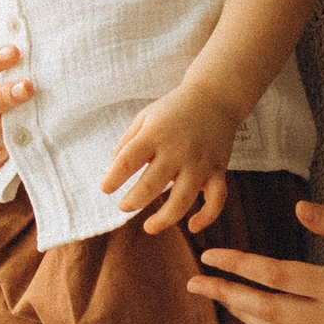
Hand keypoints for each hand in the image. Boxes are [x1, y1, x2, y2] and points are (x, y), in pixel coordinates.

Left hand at [103, 80, 240, 235]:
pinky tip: (192, 226)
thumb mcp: (145, 117)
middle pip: (151, 184)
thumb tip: (110, 171)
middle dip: (134, 201)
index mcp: (155, 134)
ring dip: (163, 218)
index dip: (114, 177)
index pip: (129, 159)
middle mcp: (178, 150)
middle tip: (124, 207)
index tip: (105, 189)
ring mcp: (200, 163)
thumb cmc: (174, 109)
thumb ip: (128, 143)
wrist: (215, 97)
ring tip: (149, 226)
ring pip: (182, 199)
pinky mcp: (218, 170)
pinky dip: (206, 217)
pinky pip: (216, 199)